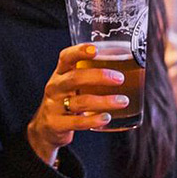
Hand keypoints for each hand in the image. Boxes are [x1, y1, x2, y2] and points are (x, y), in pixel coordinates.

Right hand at [27, 43, 127, 164]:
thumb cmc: (67, 99)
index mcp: (60, 73)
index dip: (79, 51)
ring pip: (80, 102)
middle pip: (75, 78)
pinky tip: (106, 118)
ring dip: (104, 101)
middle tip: (120, 79)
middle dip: (99, 76)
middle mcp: (55, 87)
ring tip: (123, 101)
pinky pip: (77, 122)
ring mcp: (54, 106)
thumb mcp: (73, 84)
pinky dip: (93, 120)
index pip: (66, 57)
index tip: (95, 50)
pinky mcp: (56, 124)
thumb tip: (130, 65)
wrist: (46, 127)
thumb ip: (92, 75)